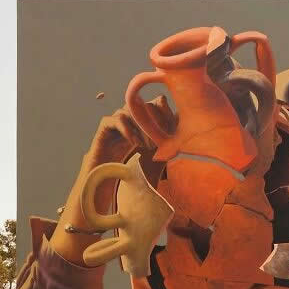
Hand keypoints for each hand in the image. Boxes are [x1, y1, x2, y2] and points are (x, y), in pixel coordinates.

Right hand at [52, 98, 174, 264]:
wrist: (103, 183)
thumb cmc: (128, 176)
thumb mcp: (152, 163)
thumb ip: (165, 153)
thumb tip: (185, 148)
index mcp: (140, 126)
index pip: (152, 108)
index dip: (162, 116)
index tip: (170, 134)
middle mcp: (129, 121)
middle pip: (143, 106)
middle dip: (153, 122)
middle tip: (159, 141)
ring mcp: (116, 123)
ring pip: (131, 110)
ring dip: (141, 127)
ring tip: (147, 146)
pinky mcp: (104, 127)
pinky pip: (117, 119)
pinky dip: (128, 129)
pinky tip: (135, 144)